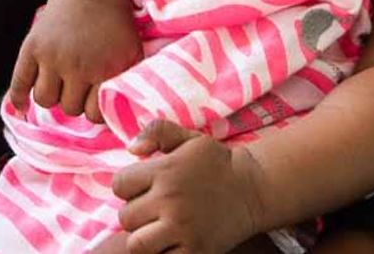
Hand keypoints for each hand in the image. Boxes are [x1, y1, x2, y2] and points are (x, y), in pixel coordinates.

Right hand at [10, 0, 141, 121]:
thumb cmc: (114, 22)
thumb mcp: (133, 52)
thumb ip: (126, 84)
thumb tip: (120, 118)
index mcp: (105, 69)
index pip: (93, 115)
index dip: (94, 109)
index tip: (94, 98)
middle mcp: (77, 65)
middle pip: (69, 108)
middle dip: (74, 100)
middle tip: (78, 85)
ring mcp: (53, 56)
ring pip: (44, 99)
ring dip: (52, 95)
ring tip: (59, 83)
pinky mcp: (33, 46)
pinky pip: (19, 82)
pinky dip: (18, 97)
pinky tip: (21, 106)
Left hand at [112, 120, 270, 253]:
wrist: (254, 189)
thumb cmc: (217, 163)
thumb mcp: (190, 139)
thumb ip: (157, 131)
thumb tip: (131, 149)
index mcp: (166, 171)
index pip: (119, 185)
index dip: (128, 186)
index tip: (143, 188)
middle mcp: (171, 200)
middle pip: (126, 217)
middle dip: (136, 213)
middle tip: (154, 210)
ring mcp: (183, 229)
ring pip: (137, 244)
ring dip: (144, 237)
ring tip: (158, 229)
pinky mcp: (195, 251)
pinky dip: (163, 252)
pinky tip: (172, 242)